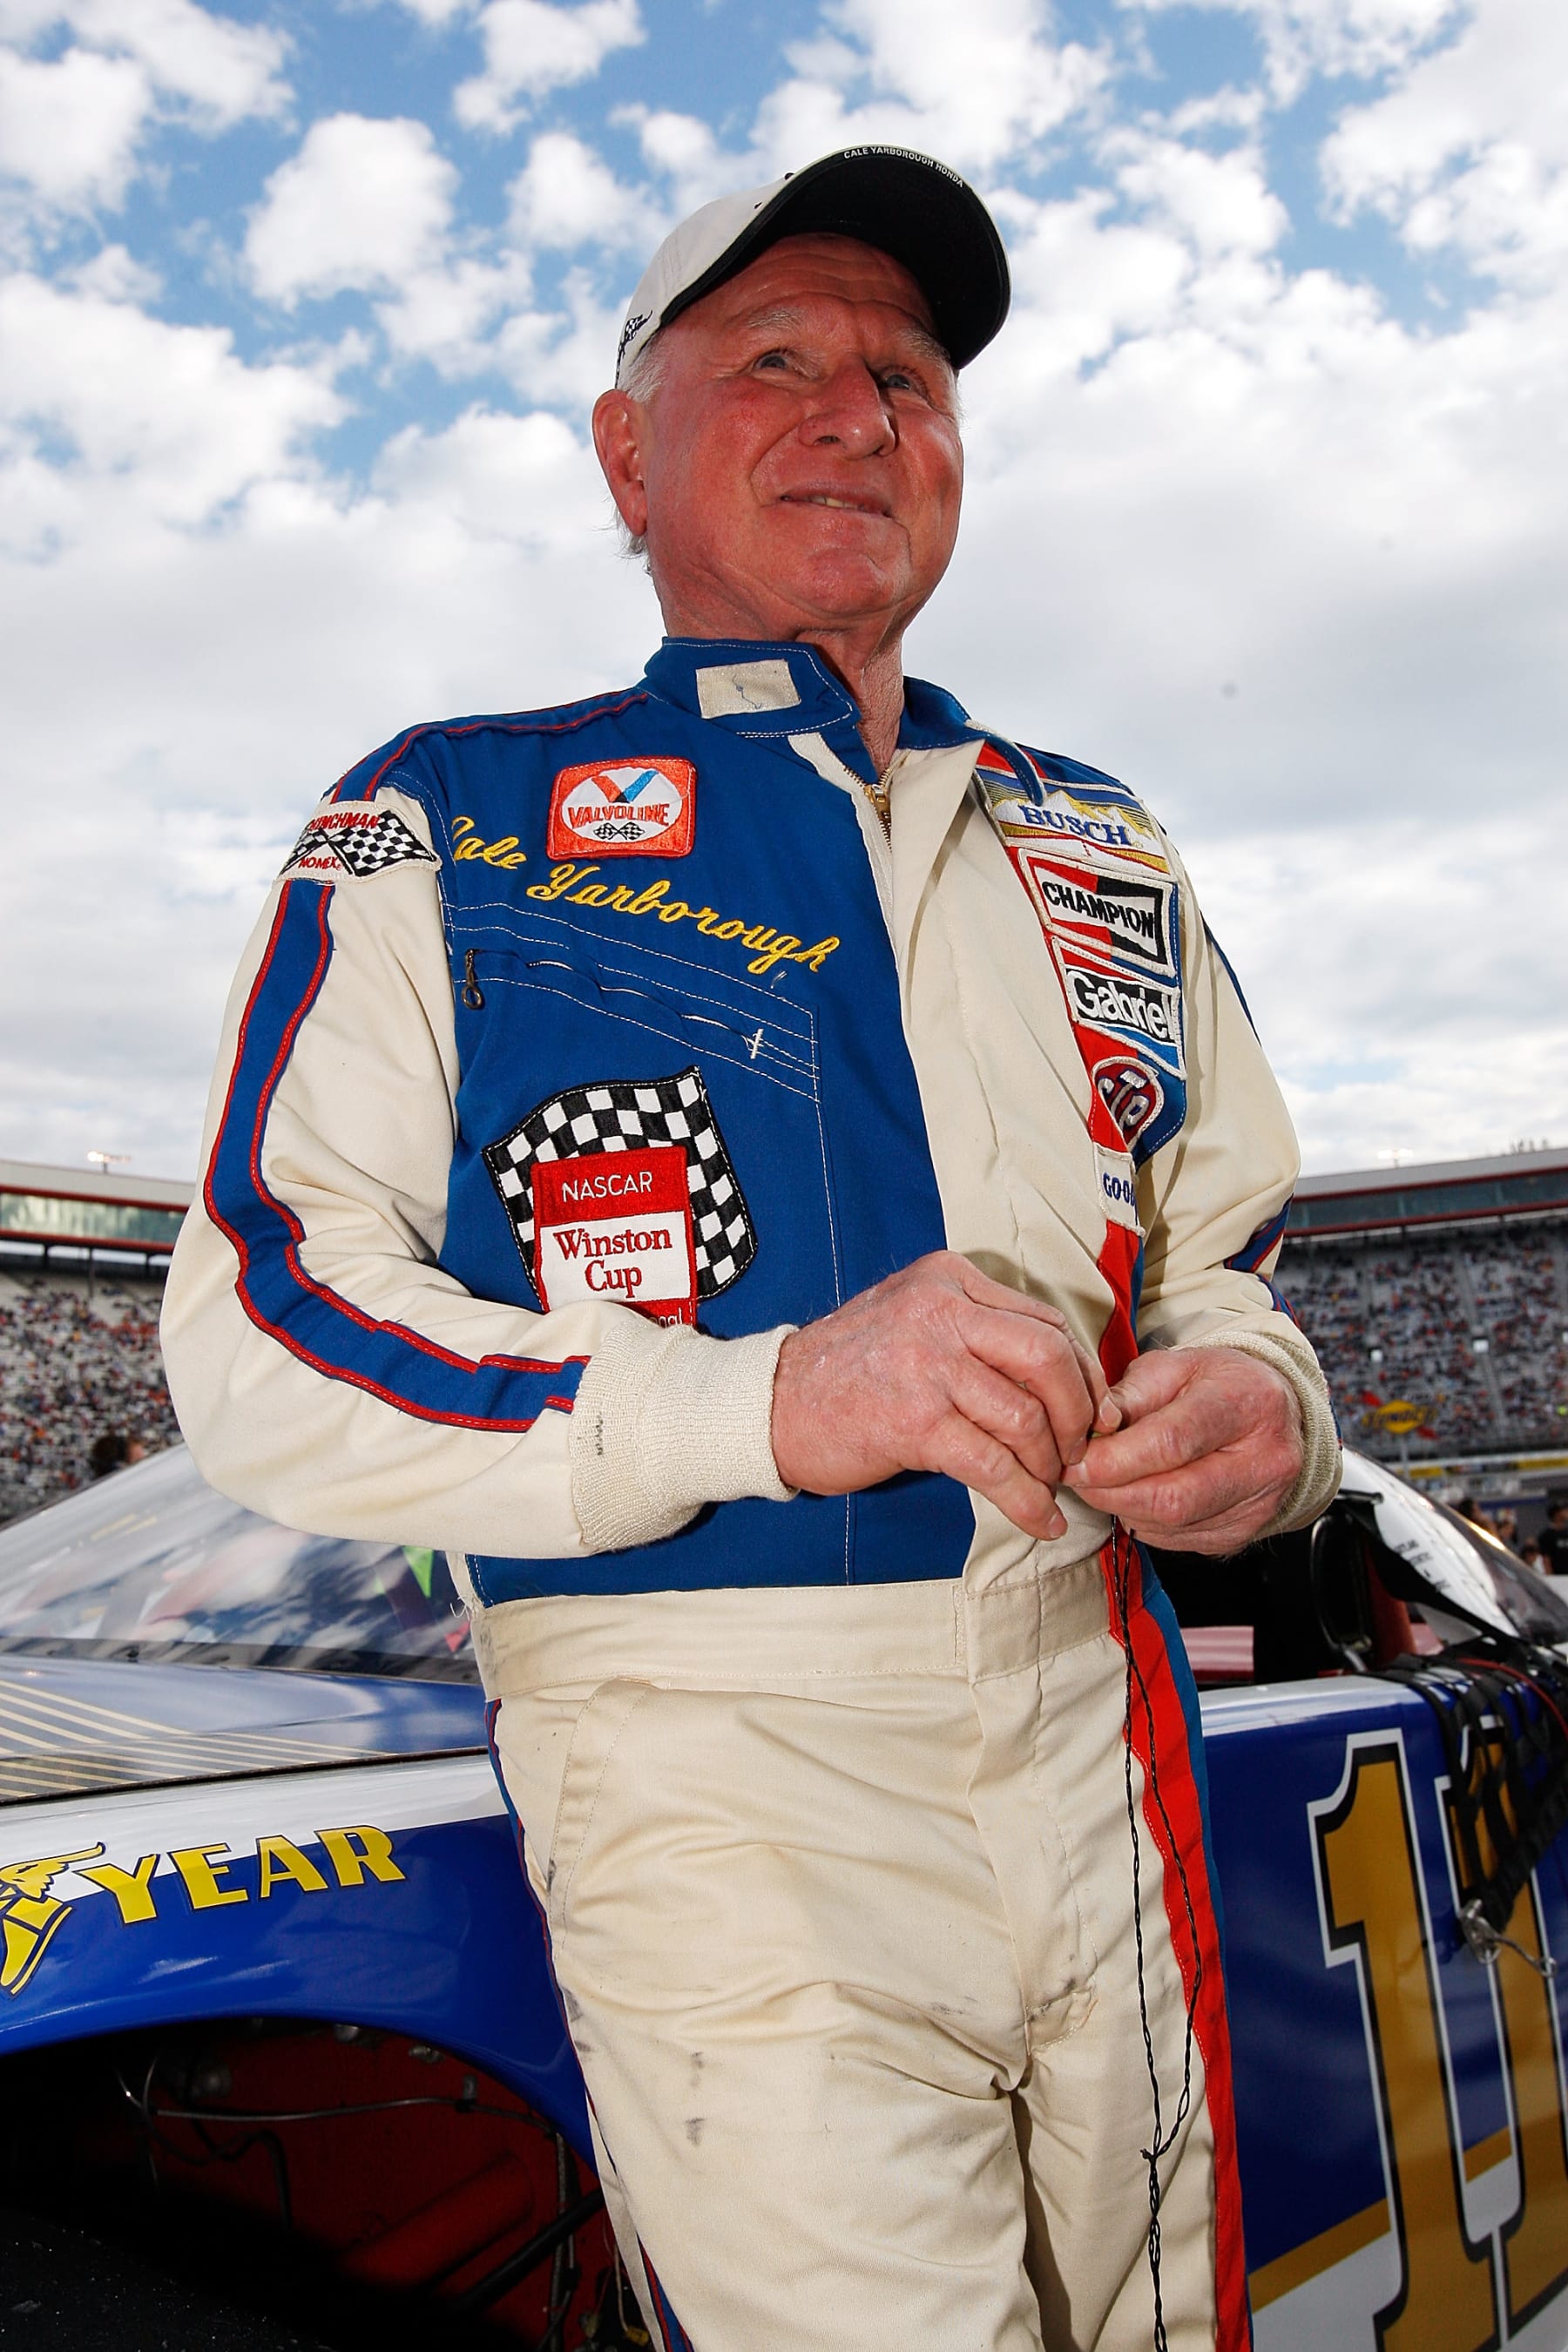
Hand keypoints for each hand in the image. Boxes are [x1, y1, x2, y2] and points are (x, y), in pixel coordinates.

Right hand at [770, 1252, 1120, 1541]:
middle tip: (1078, 1453)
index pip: (1046, 1323)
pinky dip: (1027, 1501)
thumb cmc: (848, 1369)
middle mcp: (941, 1312)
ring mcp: (927, 1365)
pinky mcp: (914, 1422)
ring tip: (1049, 1487)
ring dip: (1051, 1464)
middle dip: (1079, 1414)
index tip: (1093, 1414)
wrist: (769, 1405)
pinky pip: (994, 1466)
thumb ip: (976, 1330)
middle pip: (1049, 1359)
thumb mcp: (912, 1319)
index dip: (1084, 1375)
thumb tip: (1061, 1377)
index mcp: (948, 1280)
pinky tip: (1040, 1521)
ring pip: (1027, 1417)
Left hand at [1059, 1345, 1303, 1554]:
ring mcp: (1259, 1504)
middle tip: (1077, 1476)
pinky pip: (1178, 1539)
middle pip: (1173, 1497)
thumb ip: (1129, 1396)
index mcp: (1248, 1403)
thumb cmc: (1215, 1385)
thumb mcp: (1173, 1367)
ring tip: (1103, 1481)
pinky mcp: (1243, 1533)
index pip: (1172, 1442)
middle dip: (1111, 1491)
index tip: (1075, 1459)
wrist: (1270, 1413)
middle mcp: (1265, 1459)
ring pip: (1171, 1525)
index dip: (1115, 1458)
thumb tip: (1088, 1433)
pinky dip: (1143, 1521)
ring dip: (1122, 1507)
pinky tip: (1135, 1496)